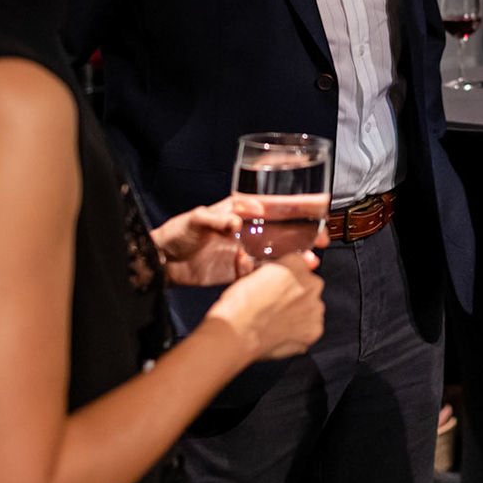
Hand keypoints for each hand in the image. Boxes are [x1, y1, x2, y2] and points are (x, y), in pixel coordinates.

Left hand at [154, 198, 332, 285]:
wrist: (159, 264)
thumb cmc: (175, 233)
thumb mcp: (194, 220)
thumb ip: (216, 219)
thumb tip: (237, 220)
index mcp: (240, 211)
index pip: (275, 205)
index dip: (298, 205)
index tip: (320, 206)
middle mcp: (247, 230)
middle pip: (284, 229)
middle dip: (307, 232)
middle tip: (323, 238)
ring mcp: (245, 251)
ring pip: (278, 252)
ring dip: (296, 256)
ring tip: (310, 261)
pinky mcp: (239, 271)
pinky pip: (262, 272)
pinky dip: (273, 274)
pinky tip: (283, 276)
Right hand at [204, 250, 326, 360]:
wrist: (237, 333)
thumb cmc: (239, 305)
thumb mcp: (252, 274)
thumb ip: (275, 267)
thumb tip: (291, 266)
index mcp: (295, 263)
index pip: (301, 265)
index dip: (287, 278)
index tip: (279, 286)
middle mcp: (311, 282)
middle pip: (310, 286)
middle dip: (297, 294)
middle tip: (276, 305)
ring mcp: (315, 307)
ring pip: (312, 307)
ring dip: (300, 312)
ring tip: (277, 320)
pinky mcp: (315, 329)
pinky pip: (311, 327)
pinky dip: (300, 331)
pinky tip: (282, 332)